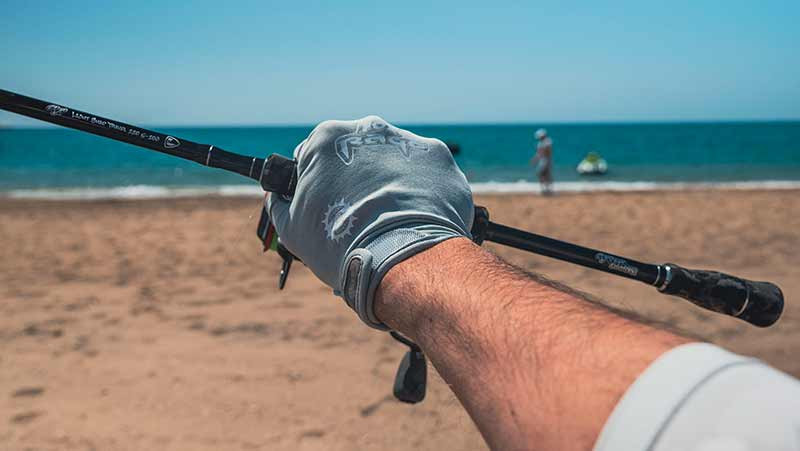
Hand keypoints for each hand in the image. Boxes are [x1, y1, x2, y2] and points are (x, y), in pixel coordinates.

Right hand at [267, 116, 473, 328]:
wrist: (401, 259)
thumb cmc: (340, 244)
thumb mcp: (292, 228)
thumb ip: (282, 203)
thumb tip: (280, 197)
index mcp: (327, 137)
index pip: (316, 155)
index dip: (319, 182)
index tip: (328, 205)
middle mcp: (369, 128)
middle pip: (359, 154)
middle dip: (358, 180)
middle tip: (361, 216)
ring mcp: (408, 141)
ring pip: (394, 162)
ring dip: (391, 185)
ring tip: (392, 222)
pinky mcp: (439, 160)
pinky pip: (426, 175)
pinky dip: (422, 194)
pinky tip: (417, 219)